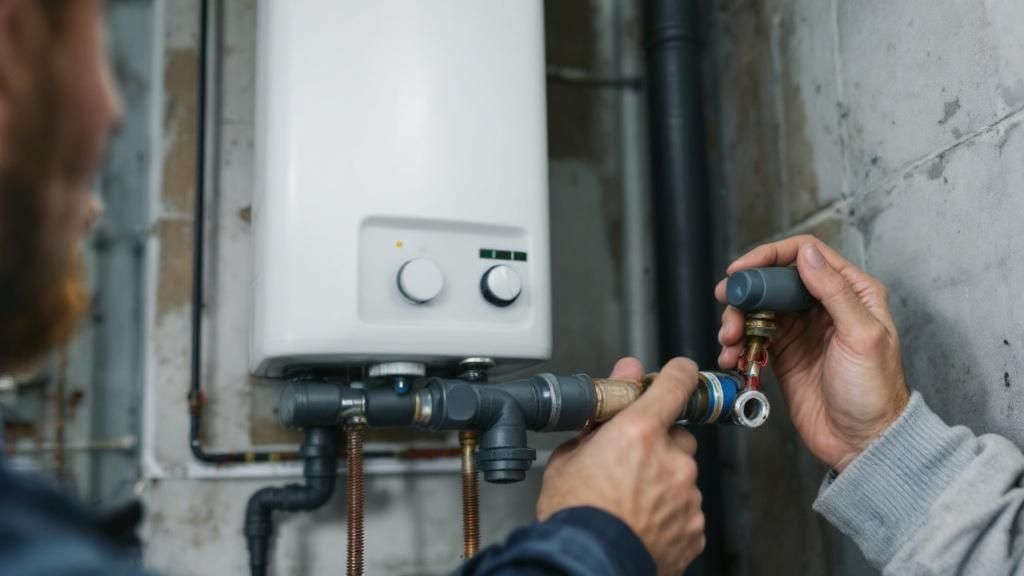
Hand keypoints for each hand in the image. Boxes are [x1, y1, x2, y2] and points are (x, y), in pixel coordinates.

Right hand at [537, 357, 704, 575]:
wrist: (590, 564)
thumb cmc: (574, 516)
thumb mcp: (569, 457)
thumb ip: (599, 418)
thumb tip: (614, 388)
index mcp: (639, 433)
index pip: (674, 385)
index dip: (678, 373)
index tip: (680, 371)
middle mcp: (671, 460)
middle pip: (677, 436)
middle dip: (658, 444)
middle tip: (629, 462)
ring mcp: (687, 496)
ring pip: (682, 475)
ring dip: (663, 481)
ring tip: (630, 500)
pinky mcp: (694, 527)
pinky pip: (685, 509)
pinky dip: (669, 512)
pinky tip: (642, 521)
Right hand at [716, 235, 908, 470]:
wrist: (863, 442)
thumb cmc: (875, 393)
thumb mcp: (861, 336)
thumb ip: (835, 292)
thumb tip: (808, 254)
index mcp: (852, 292)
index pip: (806, 254)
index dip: (770, 256)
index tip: (743, 270)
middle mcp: (825, 306)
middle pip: (774, 281)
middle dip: (746, 291)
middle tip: (727, 303)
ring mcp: (802, 330)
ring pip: (759, 309)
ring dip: (737, 320)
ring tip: (729, 340)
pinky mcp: (785, 355)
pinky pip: (753, 338)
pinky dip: (738, 344)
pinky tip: (734, 356)